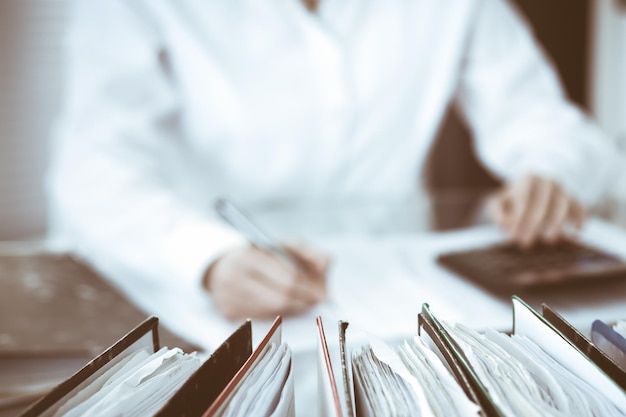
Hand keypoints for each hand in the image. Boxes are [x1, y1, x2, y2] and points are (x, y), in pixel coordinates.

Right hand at [203, 242, 329, 320]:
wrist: (222, 267)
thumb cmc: (259, 256)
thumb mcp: (284, 246)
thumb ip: (309, 254)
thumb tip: (325, 272)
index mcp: (248, 256)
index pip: (288, 278)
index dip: (309, 289)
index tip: (323, 294)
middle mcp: (233, 277)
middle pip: (281, 299)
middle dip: (303, 302)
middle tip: (315, 301)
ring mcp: (228, 298)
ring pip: (273, 313)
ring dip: (293, 309)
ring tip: (300, 301)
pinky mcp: (227, 314)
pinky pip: (263, 320)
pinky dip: (277, 314)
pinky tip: (280, 305)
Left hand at [488, 175, 584, 247]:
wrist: (533, 187)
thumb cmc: (512, 199)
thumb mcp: (499, 201)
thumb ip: (497, 211)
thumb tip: (504, 224)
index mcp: (528, 179)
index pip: (524, 197)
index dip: (519, 216)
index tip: (514, 234)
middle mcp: (548, 182)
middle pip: (544, 201)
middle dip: (534, 223)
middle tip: (525, 242)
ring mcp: (563, 189)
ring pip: (564, 204)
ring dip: (557, 222)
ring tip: (549, 240)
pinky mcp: (574, 200)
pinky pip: (580, 208)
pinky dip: (580, 220)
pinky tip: (574, 234)